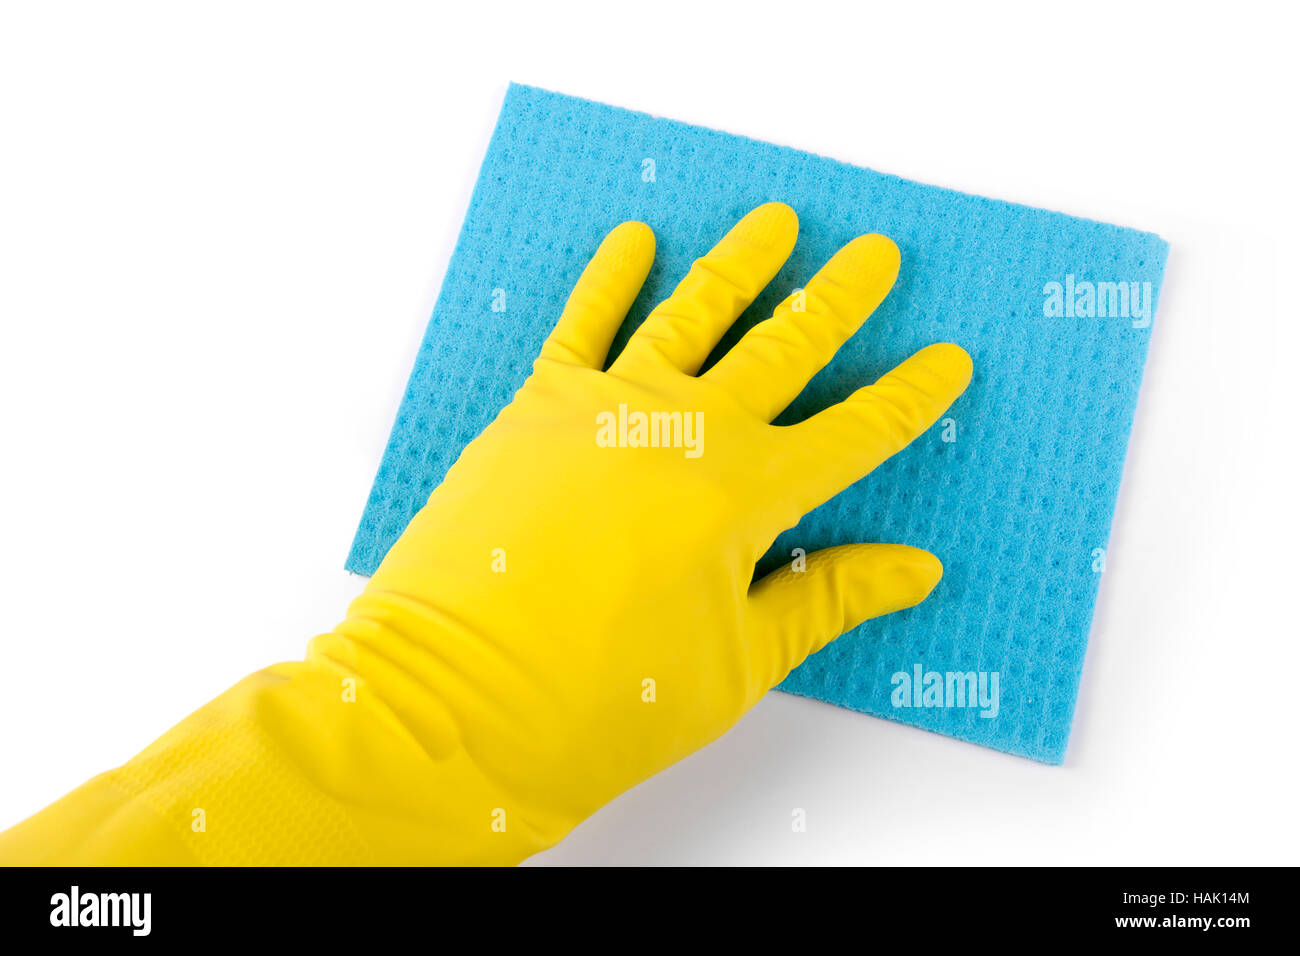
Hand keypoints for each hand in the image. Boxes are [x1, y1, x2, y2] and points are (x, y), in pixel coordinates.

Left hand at [315, 202, 973, 849]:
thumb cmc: (602, 700)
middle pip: (783, 350)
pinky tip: (636, 240)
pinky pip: (582, 324)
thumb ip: (827, 599)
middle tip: (877, 255)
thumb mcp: (739, 665)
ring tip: (777, 221)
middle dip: (837, 301)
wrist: (460, 703)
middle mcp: (686, 432)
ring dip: (741, 266)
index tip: (948, 360)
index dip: (907, 398)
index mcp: (745, 496)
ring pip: (692, 315)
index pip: (853, 435)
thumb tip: (914, 569)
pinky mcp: (537, 409)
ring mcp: (609, 410)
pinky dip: (610, 277)